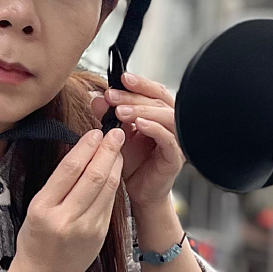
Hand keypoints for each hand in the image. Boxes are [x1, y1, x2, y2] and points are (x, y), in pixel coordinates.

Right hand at [12, 127, 127, 271]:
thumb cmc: (35, 241)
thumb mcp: (35, 209)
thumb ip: (57, 185)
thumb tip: (80, 154)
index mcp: (44, 209)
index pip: (70, 170)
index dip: (86, 147)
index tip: (95, 132)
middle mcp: (66, 219)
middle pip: (94, 177)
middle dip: (108, 151)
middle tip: (116, 133)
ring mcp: (87, 229)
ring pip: (108, 189)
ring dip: (115, 164)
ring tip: (118, 147)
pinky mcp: (100, 235)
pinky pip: (110, 203)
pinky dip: (114, 184)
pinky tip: (115, 171)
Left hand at [104, 72, 183, 206]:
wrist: (140, 192)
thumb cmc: (134, 164)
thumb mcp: (116, 135)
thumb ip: (108, 116)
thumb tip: (97, 98)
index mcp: (158, 115)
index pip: (153, 92)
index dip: (139, 83)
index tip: (121, 78)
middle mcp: (170, 125)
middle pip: (158, 100)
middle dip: (134, 96)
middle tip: (113, 96)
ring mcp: (176, 140)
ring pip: (165, 116)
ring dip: (142, 110)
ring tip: (121, 111)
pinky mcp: (175, 157)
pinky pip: (168, 138)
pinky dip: (153, 128)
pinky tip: (139, 124)